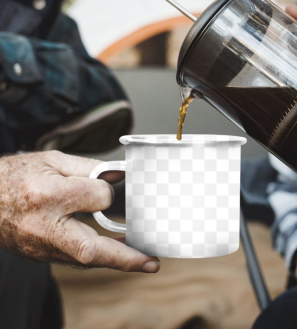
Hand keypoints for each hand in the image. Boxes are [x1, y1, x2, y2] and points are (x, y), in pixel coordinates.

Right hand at [0, 151, 159, 272]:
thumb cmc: (17, 176)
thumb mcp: (53, 160)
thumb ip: (90, 168)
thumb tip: (119, 175)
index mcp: (48, 195)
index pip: (95, 197)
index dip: (108, 191)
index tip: (111, 185)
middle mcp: (45, 226)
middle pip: (91, 249)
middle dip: (125, 258)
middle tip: (152, 262)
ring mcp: (42, 246)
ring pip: (86, 260)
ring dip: (117, 261)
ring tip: (144, 259)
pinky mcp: (42, 254)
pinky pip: (76, 259)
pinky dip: (100, 257)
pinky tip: (118, 252)